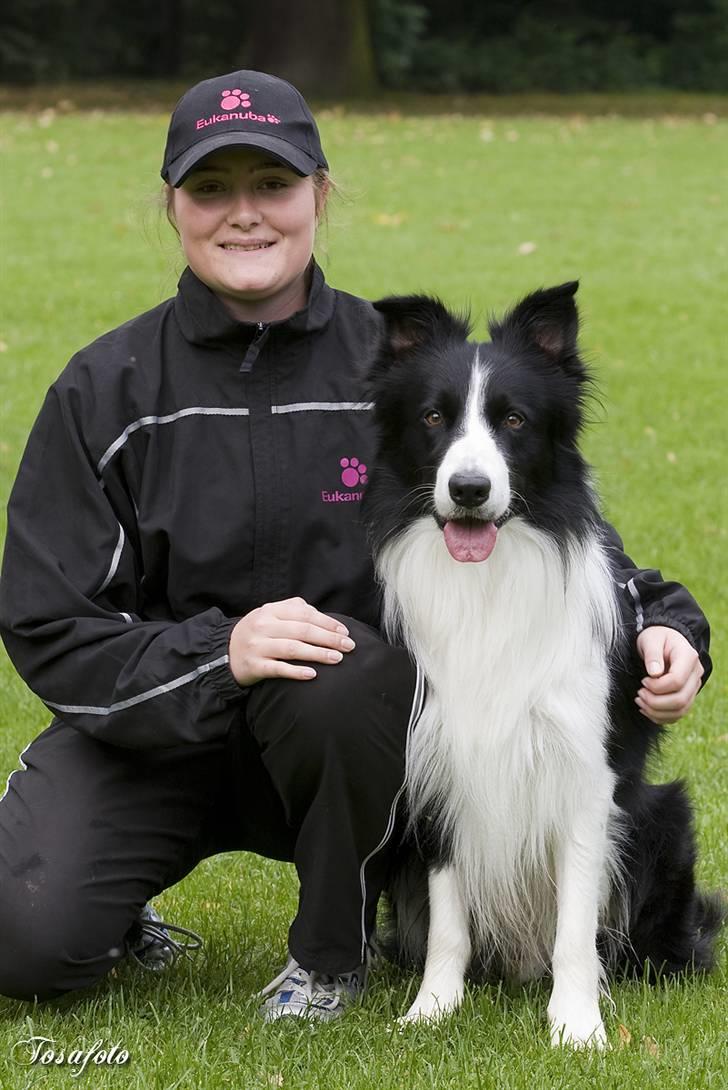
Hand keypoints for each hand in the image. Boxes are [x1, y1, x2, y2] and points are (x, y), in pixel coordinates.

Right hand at [228, 597, 355, 686]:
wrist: (224, 652)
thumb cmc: (257, 633)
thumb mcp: (270, 615)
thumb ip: (293, 610)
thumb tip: (321, 615)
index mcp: (270, 611)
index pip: (304, 614)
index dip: (327, 623)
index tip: (345, 632)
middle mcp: (263, 626)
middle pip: (302, 631)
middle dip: (329, 638)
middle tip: (349, 646)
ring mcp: (258, 646)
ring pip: (292, 649)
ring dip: (317, 654)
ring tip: (337, 659)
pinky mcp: (254, 666)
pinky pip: (278, 669)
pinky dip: (296, 671)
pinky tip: (313, 674)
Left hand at [635, 626, 703, 724]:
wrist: (664, 640)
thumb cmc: (656, 638)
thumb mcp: (651, 640)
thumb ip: (652, 654)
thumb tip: (654, 673)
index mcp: (688, 657)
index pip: (676, 681)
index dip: (657, 686)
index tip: (643, 681)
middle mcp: (696, 674)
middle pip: (680, 699)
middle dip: (655, 702)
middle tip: (639, 694)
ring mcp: (693, 687)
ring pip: (680, 710)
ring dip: (657, 711)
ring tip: (640, 701)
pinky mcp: (687, 696)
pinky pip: (678, 714)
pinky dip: (661, 716)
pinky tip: (646, 709)